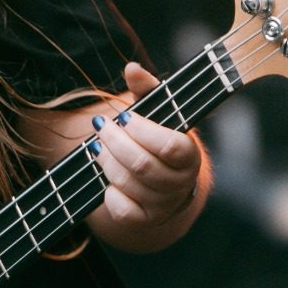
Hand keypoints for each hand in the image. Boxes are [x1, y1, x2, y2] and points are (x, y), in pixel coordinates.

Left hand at [92, 62, 201, 229]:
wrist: (165, 181)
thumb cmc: (158, 138)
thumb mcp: (156, 111)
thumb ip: (146, 89)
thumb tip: (132, 68)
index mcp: (189, 154)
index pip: (171, 146)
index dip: (143, 131)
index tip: (125, 117)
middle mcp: (181, 183)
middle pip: (142, 164)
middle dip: (114, 142)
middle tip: (101, 126)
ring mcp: (164, 205)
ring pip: (128, 184)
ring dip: (106, 161)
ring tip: (99, 145)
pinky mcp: (146, 219)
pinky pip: (122, 210)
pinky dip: (109, 193)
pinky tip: (107, 178)